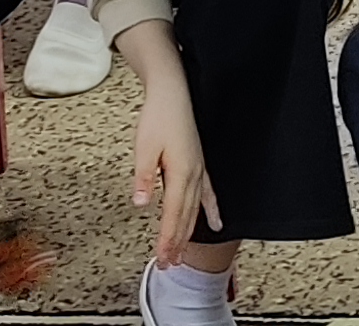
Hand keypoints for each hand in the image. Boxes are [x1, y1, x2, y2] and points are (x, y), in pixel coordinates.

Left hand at [130, 83, 221, 266]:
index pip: (173, 215)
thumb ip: (144, 177)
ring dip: (189, 233)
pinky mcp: (199, 165)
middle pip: (185, 218)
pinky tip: (217, 223)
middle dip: (178, 243)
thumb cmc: (159, 117)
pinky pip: (208, 195)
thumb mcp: (144, 147)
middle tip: (170, 265)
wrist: (173, 94)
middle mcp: (194, 176)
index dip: (168, 239)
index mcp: (180, 173)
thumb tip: (141, 202)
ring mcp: (199, 171)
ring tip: (183, 254)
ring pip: (195, 210)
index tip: (163, 258)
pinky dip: (212, 211)